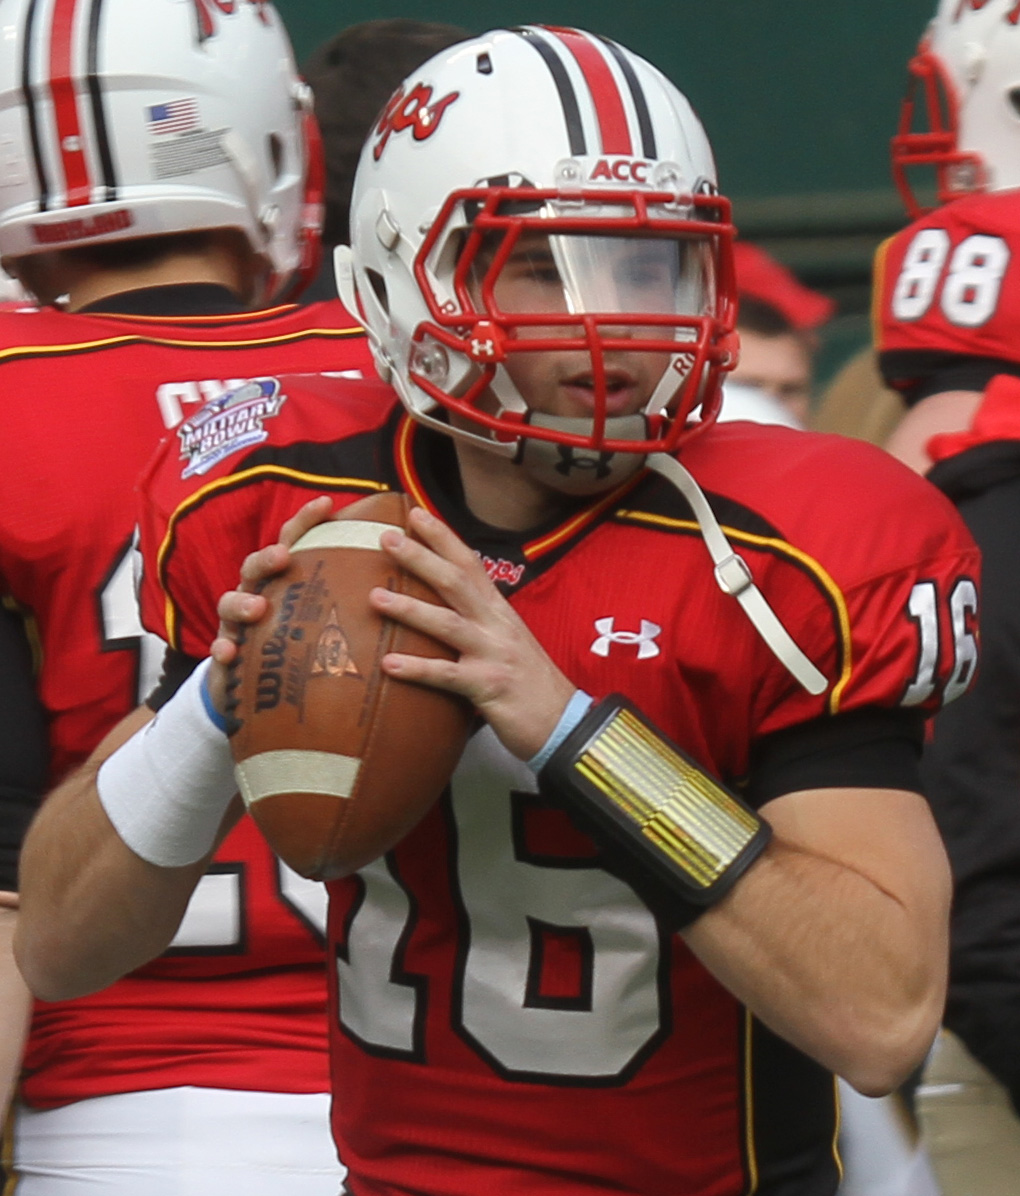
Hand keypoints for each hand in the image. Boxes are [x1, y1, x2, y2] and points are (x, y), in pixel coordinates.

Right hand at [207, 496, 335, 710]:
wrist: (261, 690)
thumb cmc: (301, 645)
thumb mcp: (326, 620)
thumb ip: (353, 600)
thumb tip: (405, 581)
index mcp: (284, 580)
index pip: (293, 542)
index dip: (306, 521)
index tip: (327, 503)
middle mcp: (257, 594)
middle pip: (255, 567)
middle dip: (266, 558)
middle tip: (283, 556)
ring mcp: (238, 624)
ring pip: (229, 603)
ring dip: (241, 601)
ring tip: (257, 608)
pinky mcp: (228, 655)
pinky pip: (221, 648)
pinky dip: (222, 648)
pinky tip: (229, 653)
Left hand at [370, 506, 575, 760]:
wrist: (565, 723)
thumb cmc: (531, 685)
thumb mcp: (508, 643)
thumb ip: (480, 623)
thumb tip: (446, 608)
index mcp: (500, 612)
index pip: (471, 565)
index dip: (444, 538)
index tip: (416, 514)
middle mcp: (497, 626)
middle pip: (456, 583)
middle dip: (422, 558)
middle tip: (386, 538)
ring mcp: (494, 655)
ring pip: (448, 624)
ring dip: (410, 609)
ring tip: (374, 597)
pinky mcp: (490, 688)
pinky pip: (448, 676)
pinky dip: (418, 669)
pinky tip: (388, 666)